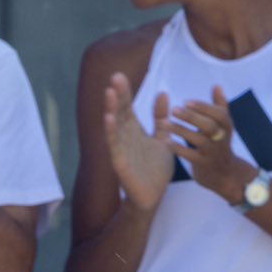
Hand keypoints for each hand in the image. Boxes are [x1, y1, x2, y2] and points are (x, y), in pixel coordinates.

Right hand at [104, 71, 173, 213]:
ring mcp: (121, 150)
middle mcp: (125, 138)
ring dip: (111, 109)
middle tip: (115, 76)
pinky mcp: (120, 164)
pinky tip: (109, 120)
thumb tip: (162, 93)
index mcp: (134, 131)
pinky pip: (115, 147)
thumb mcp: (163, 139)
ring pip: (114, 127)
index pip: (127, 108)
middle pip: (119, 113)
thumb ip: (161, 119)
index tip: (120, 75)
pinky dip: (111, 133)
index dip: (123, 92)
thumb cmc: (155, 169)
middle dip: (117, 95)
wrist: (153, 196)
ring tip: (109, 92)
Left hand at [170, 86, 254, 202]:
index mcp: (226, 126)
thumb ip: (219, 106)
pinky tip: (166, 141)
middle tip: (174, 109)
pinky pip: (191, 156)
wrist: (225, 174)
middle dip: (192, 117)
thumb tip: (217, 85)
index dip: (204, 107)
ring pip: (198, 141)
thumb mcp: (223, 126)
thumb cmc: (219, 144)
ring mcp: (213, 153)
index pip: (220, 114)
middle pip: (210, 126)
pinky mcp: (204, 165)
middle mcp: (222, 139)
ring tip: (164, 123)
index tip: (186, 101)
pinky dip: (178, 148)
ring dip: (181, 131)